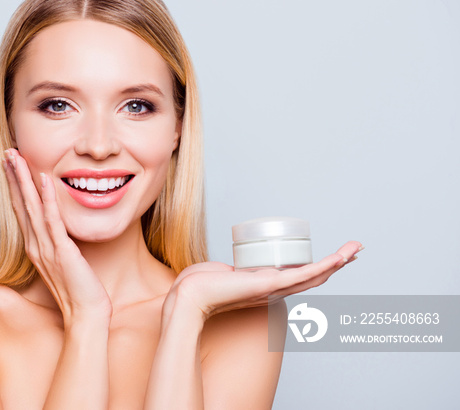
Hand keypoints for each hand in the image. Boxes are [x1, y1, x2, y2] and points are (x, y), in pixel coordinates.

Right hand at [3, 149, 111, 323]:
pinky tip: (44, 179)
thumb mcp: (66, 262)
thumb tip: (60, 229)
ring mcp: (47, 248)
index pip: (22, 210)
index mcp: (36, 246)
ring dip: (23, 180)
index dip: (16, 186)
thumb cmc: (80, 291)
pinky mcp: (62, 252)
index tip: (12, 164)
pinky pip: (53, 220)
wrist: (85, 315)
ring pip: (31, 207)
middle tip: (8, 152)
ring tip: (16, 157)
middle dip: (14, 176)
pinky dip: (48, 198)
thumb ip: (59, 243)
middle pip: (20, 204)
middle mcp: (36, 245)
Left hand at [162, 241, 362, 324]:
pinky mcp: (269, 284)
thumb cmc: (200, 285)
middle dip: (337, 263)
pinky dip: (323, 267)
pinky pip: (302, 275)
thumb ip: (232, 272)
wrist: (189, 296)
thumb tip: (230, 269)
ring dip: (337, 262)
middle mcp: (274, 291)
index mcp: (266, 288)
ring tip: (355, 249)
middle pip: (314, 277)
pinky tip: (337, 259)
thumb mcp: (225, 275)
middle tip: (356, 250)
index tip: (334, 257)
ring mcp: (274, 289)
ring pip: (314, 276)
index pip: (299, 278)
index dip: (319, 268)